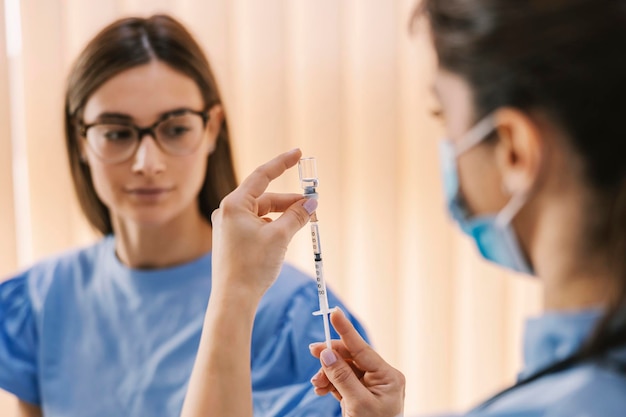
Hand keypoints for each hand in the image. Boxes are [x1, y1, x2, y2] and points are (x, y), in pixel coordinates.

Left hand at [210, 148, 317, 300]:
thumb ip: (297, 215)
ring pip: (261, 213)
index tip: (298, 153)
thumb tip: (311, 203)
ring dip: (283, 214)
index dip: (282, 163)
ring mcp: (228, 227)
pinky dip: (274, 225)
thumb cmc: (252, 266)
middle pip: (264, 197)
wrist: (233, 299)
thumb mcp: (280, 237)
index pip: (261, 175)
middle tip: (312, 204)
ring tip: (304, 220)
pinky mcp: (232, 241)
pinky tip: (287, 233)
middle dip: (289, 200)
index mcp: (234, 205)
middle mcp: (227, 212)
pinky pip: (256, 225)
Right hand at [309, 309, 404, 416]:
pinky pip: (341, 382)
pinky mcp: (359, 396)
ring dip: (327, 374)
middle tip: (313, 353)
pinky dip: (329, 383)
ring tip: (316, 384)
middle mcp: (381, 378)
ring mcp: (370, 387)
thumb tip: (327, 354)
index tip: (334, 312)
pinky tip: (320, 389)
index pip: (363, 348)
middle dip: (331, 358)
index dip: (346, 330)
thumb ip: (341, 377)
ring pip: (343, 369)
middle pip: (351, 357)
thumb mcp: (357, 403)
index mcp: (389, 377)